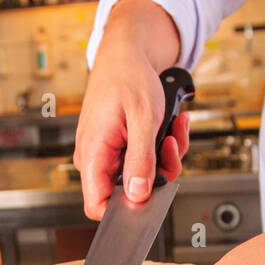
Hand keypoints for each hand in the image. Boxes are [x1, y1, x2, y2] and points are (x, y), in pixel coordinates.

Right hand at [74, 0, 189, 219]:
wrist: (126, 54)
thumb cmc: (129, 77)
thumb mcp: (143, 120)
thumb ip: (141, 161)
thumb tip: (138, 196)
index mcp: (93, 155)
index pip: (98, 205)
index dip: (124, 210)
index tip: (151, 197)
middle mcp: (95, 158)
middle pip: (127, 192)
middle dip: (157, 174)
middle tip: (169, 148)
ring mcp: (107, 154)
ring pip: (140, 177)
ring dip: (164, 157)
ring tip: (171, 131)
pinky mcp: (118, 148)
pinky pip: (142, 161)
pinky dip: (161, 147)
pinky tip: (170, 127)